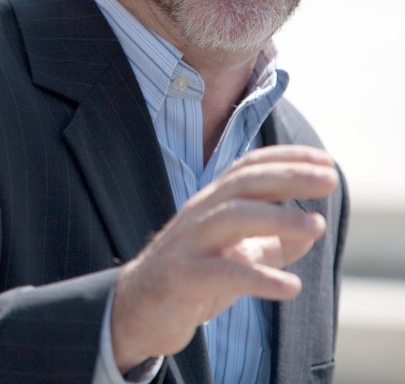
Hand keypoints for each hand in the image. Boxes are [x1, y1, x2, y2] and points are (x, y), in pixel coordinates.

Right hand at [109, 144, 337, 371]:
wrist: (138, 309)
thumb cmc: (193, 277)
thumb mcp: (238, 255)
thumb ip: (273, 242)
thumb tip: (314, 227)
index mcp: (212, 204)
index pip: (248, 168)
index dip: (286, 159)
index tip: (325, 160)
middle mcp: (199, 215)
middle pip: (242, 183)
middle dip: (288, 177)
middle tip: (329, 179)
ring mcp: (188, 243)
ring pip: (231, 217)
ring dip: (277, 218)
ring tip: (317, 226)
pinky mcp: (181, 277)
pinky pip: (222, 273)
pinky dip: (259, 278)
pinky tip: (290, 287)